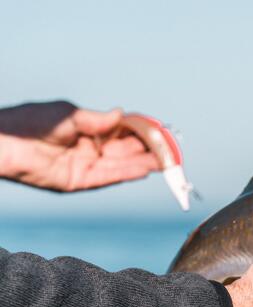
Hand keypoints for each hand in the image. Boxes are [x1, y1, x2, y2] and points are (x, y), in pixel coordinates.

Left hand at [0, 101, 160, 190]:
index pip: (122, 131)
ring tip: (165, 161)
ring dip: (143, 163)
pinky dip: (127, 173)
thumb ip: (98, 120)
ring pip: (121, 165)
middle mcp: (90, 148)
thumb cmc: (31, 121)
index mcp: (88, 130)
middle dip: (147, 149)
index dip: (141, 131)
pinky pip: (108, 177)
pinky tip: (145, 169)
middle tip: (169, 149)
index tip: (160, 130)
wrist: (5, 142)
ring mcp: (85, 166)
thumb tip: (121, 114)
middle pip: (125, 150)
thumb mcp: (70, 114)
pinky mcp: (79, 181)